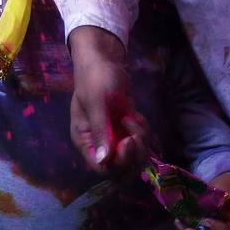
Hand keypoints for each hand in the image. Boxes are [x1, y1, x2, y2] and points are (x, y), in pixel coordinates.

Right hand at [68, 26, 149, 175]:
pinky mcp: (126, 130)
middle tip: (135, 131)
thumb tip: (103, 160)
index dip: (120, 161)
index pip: (103, 168)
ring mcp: (114, 138)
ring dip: (141, 139)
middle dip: (134, 153)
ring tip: (133, 117)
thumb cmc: (96, 78)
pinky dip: (143, 130)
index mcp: (85, 140)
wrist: (104, 61)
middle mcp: (99, 144)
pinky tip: (136, 114)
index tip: (129, 140)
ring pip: (135, 157)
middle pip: (121, 169)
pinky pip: (141, 142)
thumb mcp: (97, 103)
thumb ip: (100, 131)